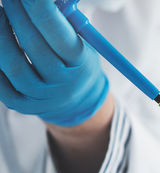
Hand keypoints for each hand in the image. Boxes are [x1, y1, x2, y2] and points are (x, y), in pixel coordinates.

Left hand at [0, 0, 108, 126]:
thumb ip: (63, 22)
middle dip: (17, 15)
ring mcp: (41, 96)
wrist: (78, 100)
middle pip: (33, 45)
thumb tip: (45, 1)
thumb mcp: (81, 42)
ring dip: (0, 34)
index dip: (40, 8)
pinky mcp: (23, 105)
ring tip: (0, 14)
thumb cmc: (77, 63)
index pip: (59, 33)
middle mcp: (63, 83)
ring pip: (11, 65)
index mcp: (81, 64)